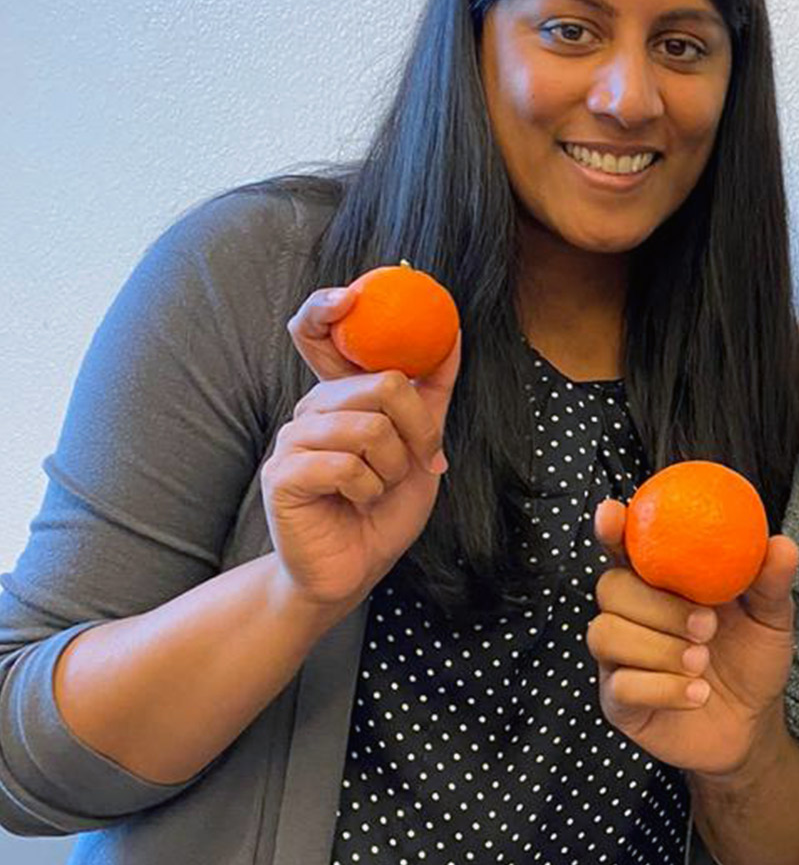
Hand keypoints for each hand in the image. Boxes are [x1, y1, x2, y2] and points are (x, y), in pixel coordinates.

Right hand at [260, 286, 460, 610]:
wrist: (352, 570)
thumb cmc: (381, 510)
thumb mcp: (420, 447)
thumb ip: (430, 397)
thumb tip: (450, 336)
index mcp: (339, 396)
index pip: (317, 332)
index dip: (328, 306)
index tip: (350, 294)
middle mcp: (311, 409)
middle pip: (382, 383)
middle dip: (418, 430)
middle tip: (414, 461)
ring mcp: (291, 440)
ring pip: (369, 428)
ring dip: (393, 468)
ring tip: (379, 488)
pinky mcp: (282, 476)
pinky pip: (345, 466)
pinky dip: (368, 490)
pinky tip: (356, 502)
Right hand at [585, 499, 798, 775]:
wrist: (752, 723)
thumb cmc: (752, 659)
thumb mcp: (771, 618)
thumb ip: (770, 582)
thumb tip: (781, 544)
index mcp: (661, 583)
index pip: (624, 548)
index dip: (613, 529)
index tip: (613, 514)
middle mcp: (632, 615)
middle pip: (610, 588)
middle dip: (657, 605)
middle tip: (707, 625)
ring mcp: (619, 659)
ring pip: (605, 634)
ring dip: (658, 649)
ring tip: (702, 663)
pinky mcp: (618, 702)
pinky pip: (620, 686)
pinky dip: (663, 688)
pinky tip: (698, 693)